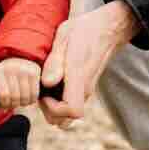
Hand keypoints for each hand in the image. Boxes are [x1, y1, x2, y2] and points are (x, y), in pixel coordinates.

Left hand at [0, 57, 41, 108]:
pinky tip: (28, 97)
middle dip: (14, 104)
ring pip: (25, 97)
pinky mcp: (34, 72)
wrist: (18, 57)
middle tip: (14, 104)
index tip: (5, 105)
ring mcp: (24, 70)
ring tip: (21, 101)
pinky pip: (34, 94)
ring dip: (23, 103)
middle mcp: (11, 69)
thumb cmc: (3, 73)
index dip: (4, 104)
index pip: (3, 95)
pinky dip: (32, 99)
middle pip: (15, 97)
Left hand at [39, 0, 140, 125]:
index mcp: (79, 76)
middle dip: (49, 112)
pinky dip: (59, 102)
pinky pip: (71, 104)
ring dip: (54, 109)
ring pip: (68, 116)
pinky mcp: (85, 88)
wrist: (107, 29)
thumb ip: (55, 61)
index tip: (44, 93)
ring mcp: (86, 90)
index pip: (72, 111)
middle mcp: (85, 88)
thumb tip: (47, 82)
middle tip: (41, 92)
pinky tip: (53, 83)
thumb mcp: (64, 37)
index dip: (53, 109)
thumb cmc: (84, 30)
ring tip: (46, 88)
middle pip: (67, 121)